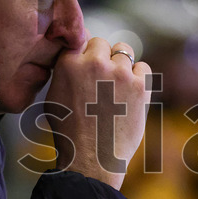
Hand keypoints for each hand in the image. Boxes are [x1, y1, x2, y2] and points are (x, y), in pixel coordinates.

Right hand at [45, 37, 151, 187]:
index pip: (80, 40)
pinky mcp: (139, 85)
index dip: (84, 53)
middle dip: (102, 57)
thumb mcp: (54, 96)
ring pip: (124, 50)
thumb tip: (77, 54)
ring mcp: (119, 73)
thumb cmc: (70, 132)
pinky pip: (143, 67)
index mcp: (69, 63)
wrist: (93, 158)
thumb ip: (65, 71)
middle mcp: (94, 63)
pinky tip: (131, 91)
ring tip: (116, 85)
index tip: (87, 66)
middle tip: (102, 79)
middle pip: (102, 43)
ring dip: (121, 64)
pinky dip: (139, 76)